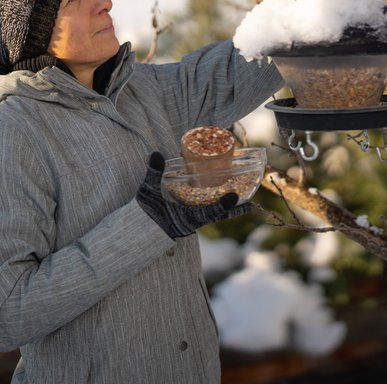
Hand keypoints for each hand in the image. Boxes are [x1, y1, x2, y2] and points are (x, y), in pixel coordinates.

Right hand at [136, 152, 251, 238]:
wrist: (137, 232)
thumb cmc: (144, 215)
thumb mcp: (148, 193)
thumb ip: (153, 174)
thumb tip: (154, 154)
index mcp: (185, 217)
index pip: (209, 212)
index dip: (223, 205)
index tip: (236, 197)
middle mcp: (191, 223)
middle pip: (217, 216)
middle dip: (232, 210)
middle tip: (250, 205)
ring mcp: (190, 223)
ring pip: (213, 216)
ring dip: (226, 210)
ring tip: (240, 202)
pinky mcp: (186, 222)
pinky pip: (205, 215)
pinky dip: (215, 210)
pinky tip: (220, 203)